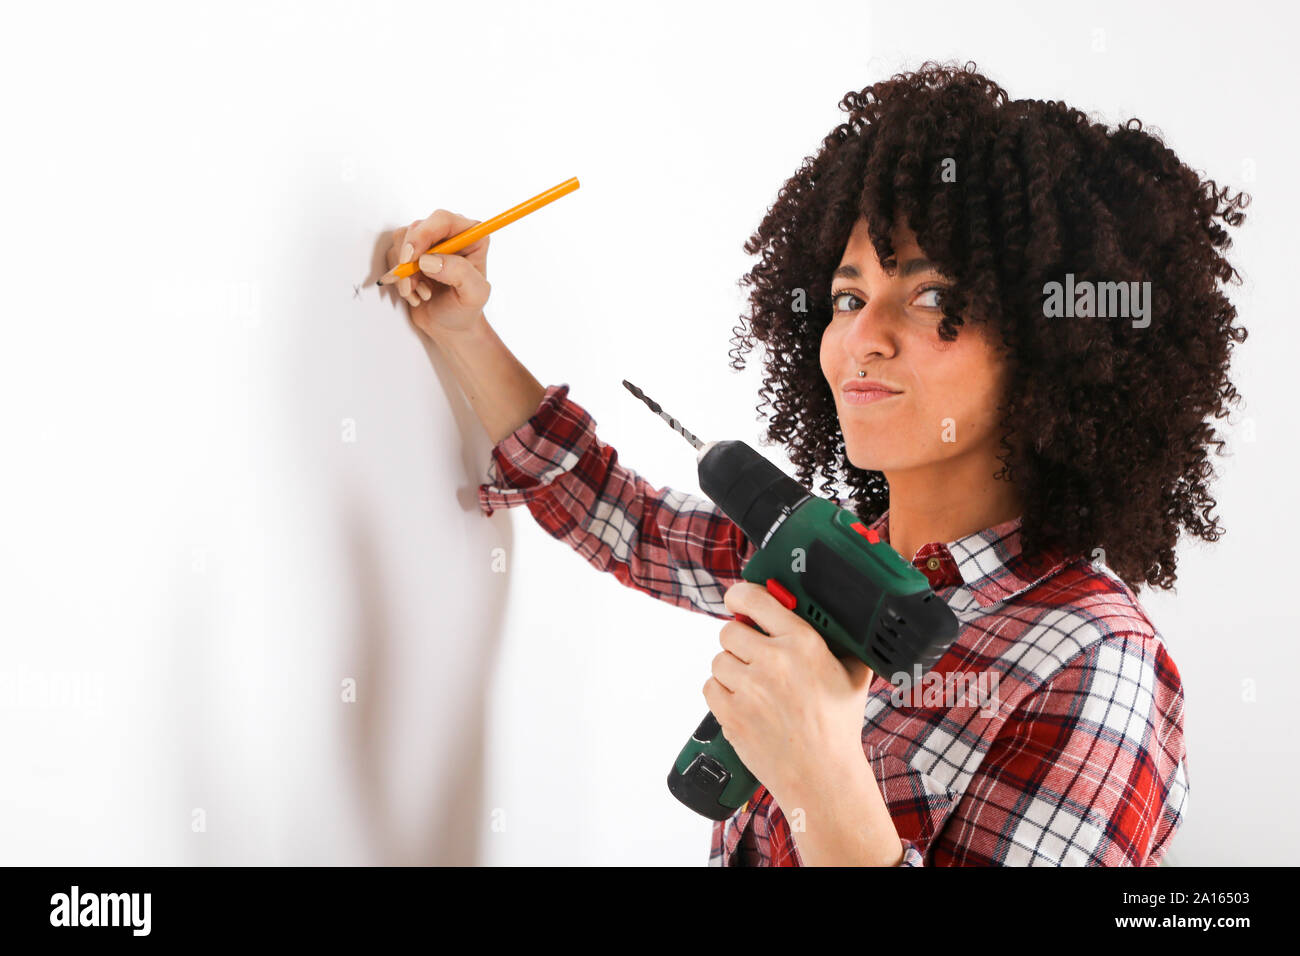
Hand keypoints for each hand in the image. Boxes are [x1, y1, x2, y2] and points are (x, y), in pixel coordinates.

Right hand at [385, 209, 490, 335]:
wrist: (451, 325)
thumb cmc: (466, 309)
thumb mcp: (474, 294)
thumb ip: (459, 273)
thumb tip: (428, 260)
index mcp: (471, 236)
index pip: (442, 220)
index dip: (423, 234)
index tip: (411, 258)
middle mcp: (449, 234)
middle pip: (417, 228)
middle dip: (408, 258)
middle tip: (409, 284)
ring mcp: (428, 243)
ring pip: (401, 241)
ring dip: (405, 272)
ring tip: (423, 293)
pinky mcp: (412, 254)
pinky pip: (394, 256)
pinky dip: (400, 278)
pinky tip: (415, 293)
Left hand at [703, 581, 874, 800]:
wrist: (822, 776)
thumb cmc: (837, 727)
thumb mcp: (853, 675)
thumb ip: (842, 643)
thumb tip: (835, 620)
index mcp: (803, 643)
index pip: (756, 600)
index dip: (740, 596)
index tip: (736, 600)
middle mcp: (774, 661)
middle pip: (729, 631)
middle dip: (738, 643)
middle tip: (752, 658)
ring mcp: (750, 688)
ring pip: (718, 661)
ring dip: (730, 672)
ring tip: (754, 689)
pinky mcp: (731, 713)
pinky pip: (710, 688)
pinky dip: (721, 695)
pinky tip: (744, 704)